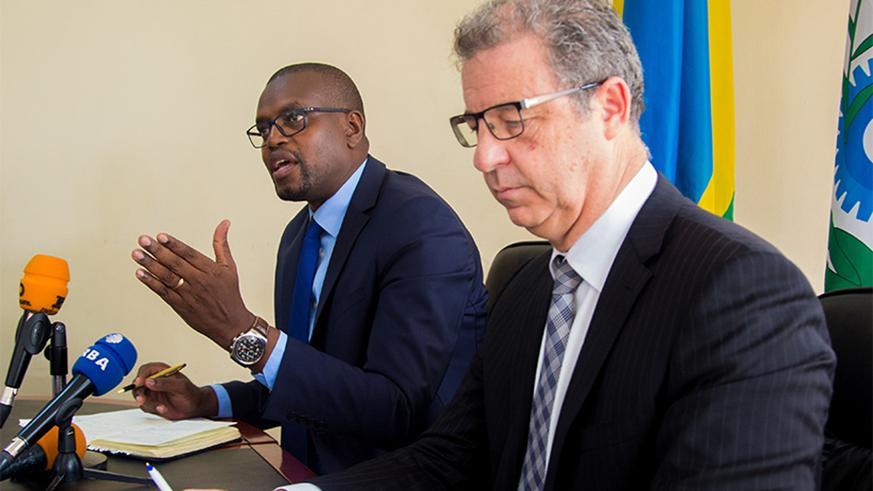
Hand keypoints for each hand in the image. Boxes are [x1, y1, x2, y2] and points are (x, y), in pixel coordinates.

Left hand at [132, 219, 254, 348]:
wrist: (231, 324)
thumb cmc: (230, 295)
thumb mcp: (229, 267)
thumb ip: (221, 244)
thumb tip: (224, 224)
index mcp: (211, 270)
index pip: (189, 254)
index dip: (174, 244)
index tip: (161, 236)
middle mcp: (199, 281)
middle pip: (175, 263)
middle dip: (157, 250)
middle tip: (143, 240)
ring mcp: (188, 294)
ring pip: (167, 277)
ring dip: (150, 264)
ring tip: (137, 254)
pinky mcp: (180, 306)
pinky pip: (163, 292)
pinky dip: (151, 282)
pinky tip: (140, 273)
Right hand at [132, 362, 216, 419]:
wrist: (195, 407)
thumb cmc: (190, 393)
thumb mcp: (181, 386)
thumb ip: (165, 383)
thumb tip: (149, 381)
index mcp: (161, 371)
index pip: (145, 370)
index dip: (141, 376)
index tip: (139, 383)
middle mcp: (154, 381)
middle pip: (138, 384)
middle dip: (138, 392)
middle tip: (142, 399)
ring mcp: (152, 392)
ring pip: (140, 396)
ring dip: (147, 402)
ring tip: (160, 406)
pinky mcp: (152, 403)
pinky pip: (146, 406)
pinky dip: (153, 408)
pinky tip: (164, 408)